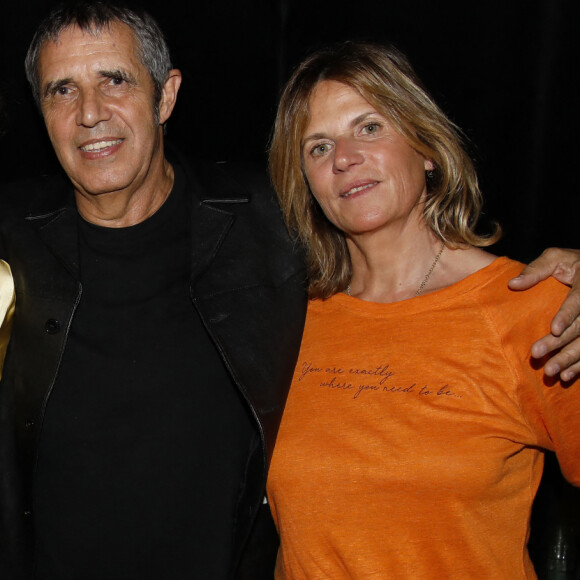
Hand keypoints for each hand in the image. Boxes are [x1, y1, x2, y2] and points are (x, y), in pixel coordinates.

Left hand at [509, 248, 579, 380]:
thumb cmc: (571, 262)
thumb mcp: (556, 258)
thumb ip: (536, 269)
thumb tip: (513, 284)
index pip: (579, 301)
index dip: (567, 315)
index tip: (554, 329)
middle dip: (559, 343)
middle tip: (536, 354)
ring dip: (570, 359)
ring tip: (551, 371)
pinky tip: (566, 376)